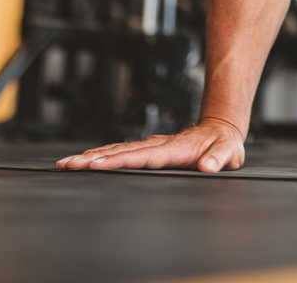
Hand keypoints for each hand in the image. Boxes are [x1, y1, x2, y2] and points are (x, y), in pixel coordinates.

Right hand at [55, 117, 244, 174]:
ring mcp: (153, 145)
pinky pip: (122, 151)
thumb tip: (208, 167)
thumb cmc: (224, 144)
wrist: (222, 129)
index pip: (141, 156)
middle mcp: (159, 145)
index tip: (95, 165)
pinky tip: (87, 159)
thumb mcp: (228, 152)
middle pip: (121, 152)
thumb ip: (219, 158)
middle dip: (93, 158)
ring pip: (118, 150)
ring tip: (68, 162)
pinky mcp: (150, 147)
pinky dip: (103, 154)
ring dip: (92, 156)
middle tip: (68, 164)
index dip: (118, 161)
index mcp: (174, 149)